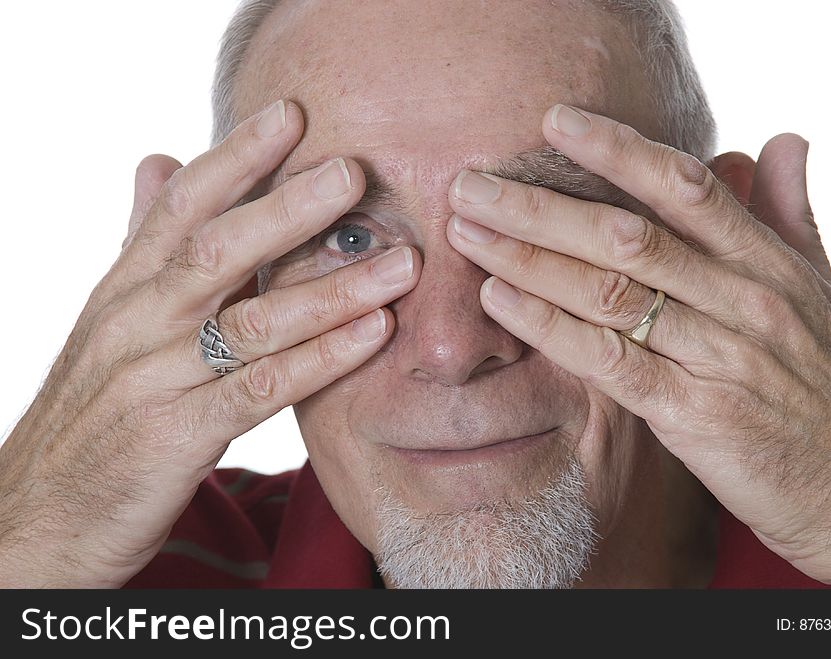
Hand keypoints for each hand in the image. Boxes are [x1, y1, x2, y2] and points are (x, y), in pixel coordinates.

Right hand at [0, 100, 419, 586]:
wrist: (38, 516)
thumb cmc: (92, 410)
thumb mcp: (111, 319)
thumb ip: (143, 244)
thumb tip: (158, 160)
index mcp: (125, 288)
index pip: (181, 207)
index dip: (236, 156)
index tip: (291, 114)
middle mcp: (137, 322)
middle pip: (216, 249)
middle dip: (288, 207)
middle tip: (351, 172)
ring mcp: (155, 379)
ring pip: (251, 320)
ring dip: (331, 289)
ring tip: (399, 263)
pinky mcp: (176, 437)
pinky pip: (261, 390)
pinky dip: (321, 360)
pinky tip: (372, 334)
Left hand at [445, 104, 830, 587]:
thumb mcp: (825, 294)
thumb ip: (792, 217)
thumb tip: (781, 140)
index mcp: (770, 265)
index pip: (685, 187)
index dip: (617, 150)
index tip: (554, 122)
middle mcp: (744, 301)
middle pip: (627, 235)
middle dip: (541, 205)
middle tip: (471, 184)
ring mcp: (719, 358)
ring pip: (610, 292)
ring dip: (529, 258)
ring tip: (468, 232)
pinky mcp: (696, 416)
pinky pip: (611, 362)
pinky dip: (551, 328)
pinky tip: (501, 300)